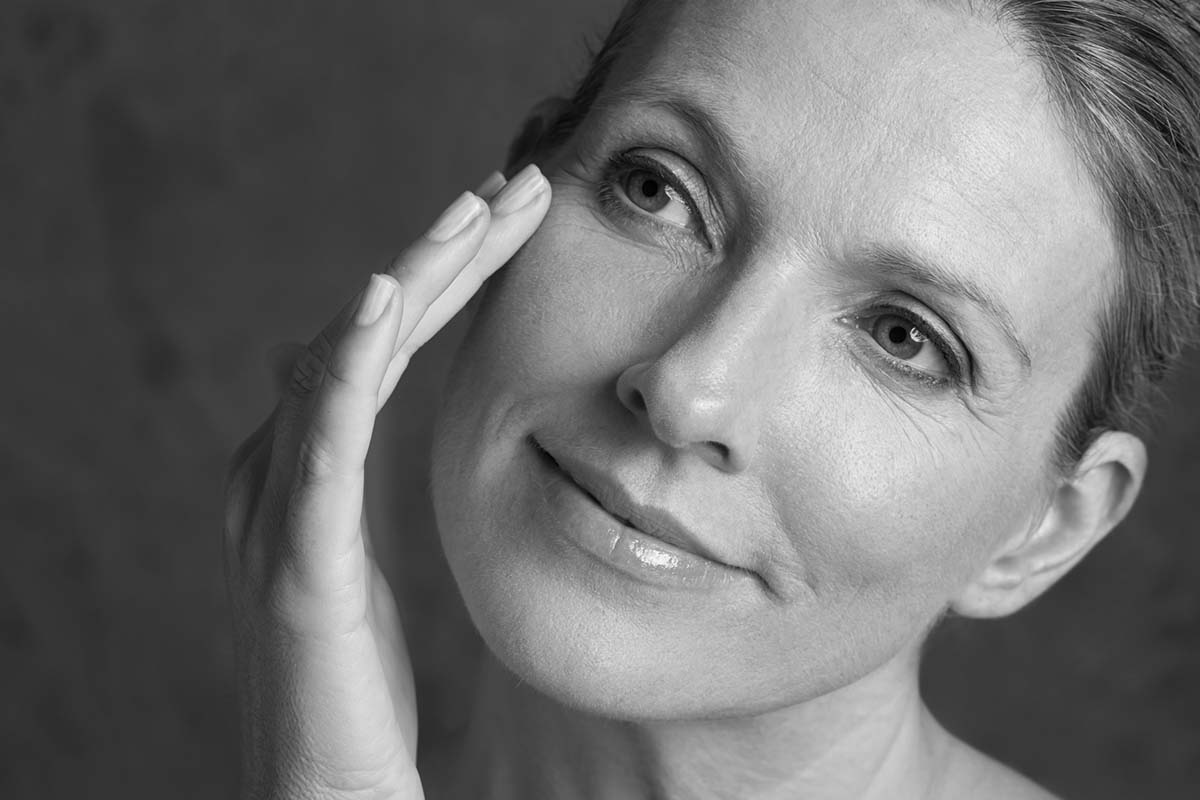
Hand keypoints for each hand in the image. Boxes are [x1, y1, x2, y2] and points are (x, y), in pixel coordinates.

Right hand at [223, 165, 550, 799]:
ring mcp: (284, 507)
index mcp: (315, 464)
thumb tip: (367, 398)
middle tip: (520, 182)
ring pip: (346, 360)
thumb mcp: (374, 554)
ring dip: (411, 279)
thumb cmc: (357, 676)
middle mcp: (286, 467)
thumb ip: (367, 476)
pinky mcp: (301, 558)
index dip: (449, 270)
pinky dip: (349, 364)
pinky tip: (386, 303)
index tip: (516, 212)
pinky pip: (321, 443)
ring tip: (474, 212)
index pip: (389, 340)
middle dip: (446, 250)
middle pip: (369, 329)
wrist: (330, 786)